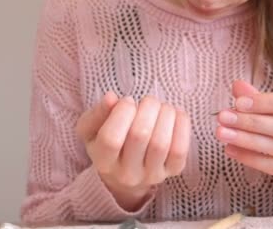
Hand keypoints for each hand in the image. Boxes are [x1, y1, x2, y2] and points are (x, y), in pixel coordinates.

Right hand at [76, 92, 190, 210]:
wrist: (125, 172)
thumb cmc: (107, 143)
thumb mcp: (91, 129)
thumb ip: (96, 113)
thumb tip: (111, 98)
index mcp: (103, 162)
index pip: (111, 139)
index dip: (121, 113)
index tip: (127, 100)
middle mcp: (127, 174)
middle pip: (139, 136)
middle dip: (146, 108)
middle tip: (147, 100)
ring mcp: (151, 175)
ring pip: (161, 142)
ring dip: (164, 114)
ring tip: (160, 106)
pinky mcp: (173, 171)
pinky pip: (180, 149)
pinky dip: (181, 125)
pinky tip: (174, 114)